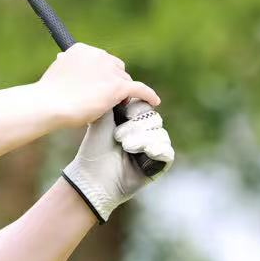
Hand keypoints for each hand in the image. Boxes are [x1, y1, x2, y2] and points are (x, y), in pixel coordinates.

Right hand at [36, 44, 161, 128]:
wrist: (49, 104)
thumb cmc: (49, 95)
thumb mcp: (58, 74)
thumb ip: (71, 71)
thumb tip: (71, 74)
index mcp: (82, 49)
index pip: (100, 60)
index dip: (101, 74)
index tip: (96, 85)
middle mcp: (98, 55)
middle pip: (116, 68)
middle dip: (113, 81)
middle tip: (105, 98)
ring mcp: (109, 70)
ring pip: (125, 80)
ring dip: (122, 92)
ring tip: (117, 106)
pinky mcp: (118, 86)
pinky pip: (139, 88)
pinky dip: (148, 95)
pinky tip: (154, 101)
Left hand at [61, 103, 174, 221]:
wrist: (92, 175)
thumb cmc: (94, 149)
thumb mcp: (102, 119)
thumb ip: (113, 100)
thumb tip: (122, 84)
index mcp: (131, 122)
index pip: (145, 107)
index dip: (137, 109)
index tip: (124, 112)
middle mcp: (144, 134)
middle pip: (154, 119)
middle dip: (137, 126)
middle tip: (119, 136)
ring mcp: (152, 150)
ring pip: (160, 134)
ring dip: (142, 139)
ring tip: (126, 146)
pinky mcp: (158, 165)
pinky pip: (167, 152)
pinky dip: (157, 149)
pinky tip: (147, 151)